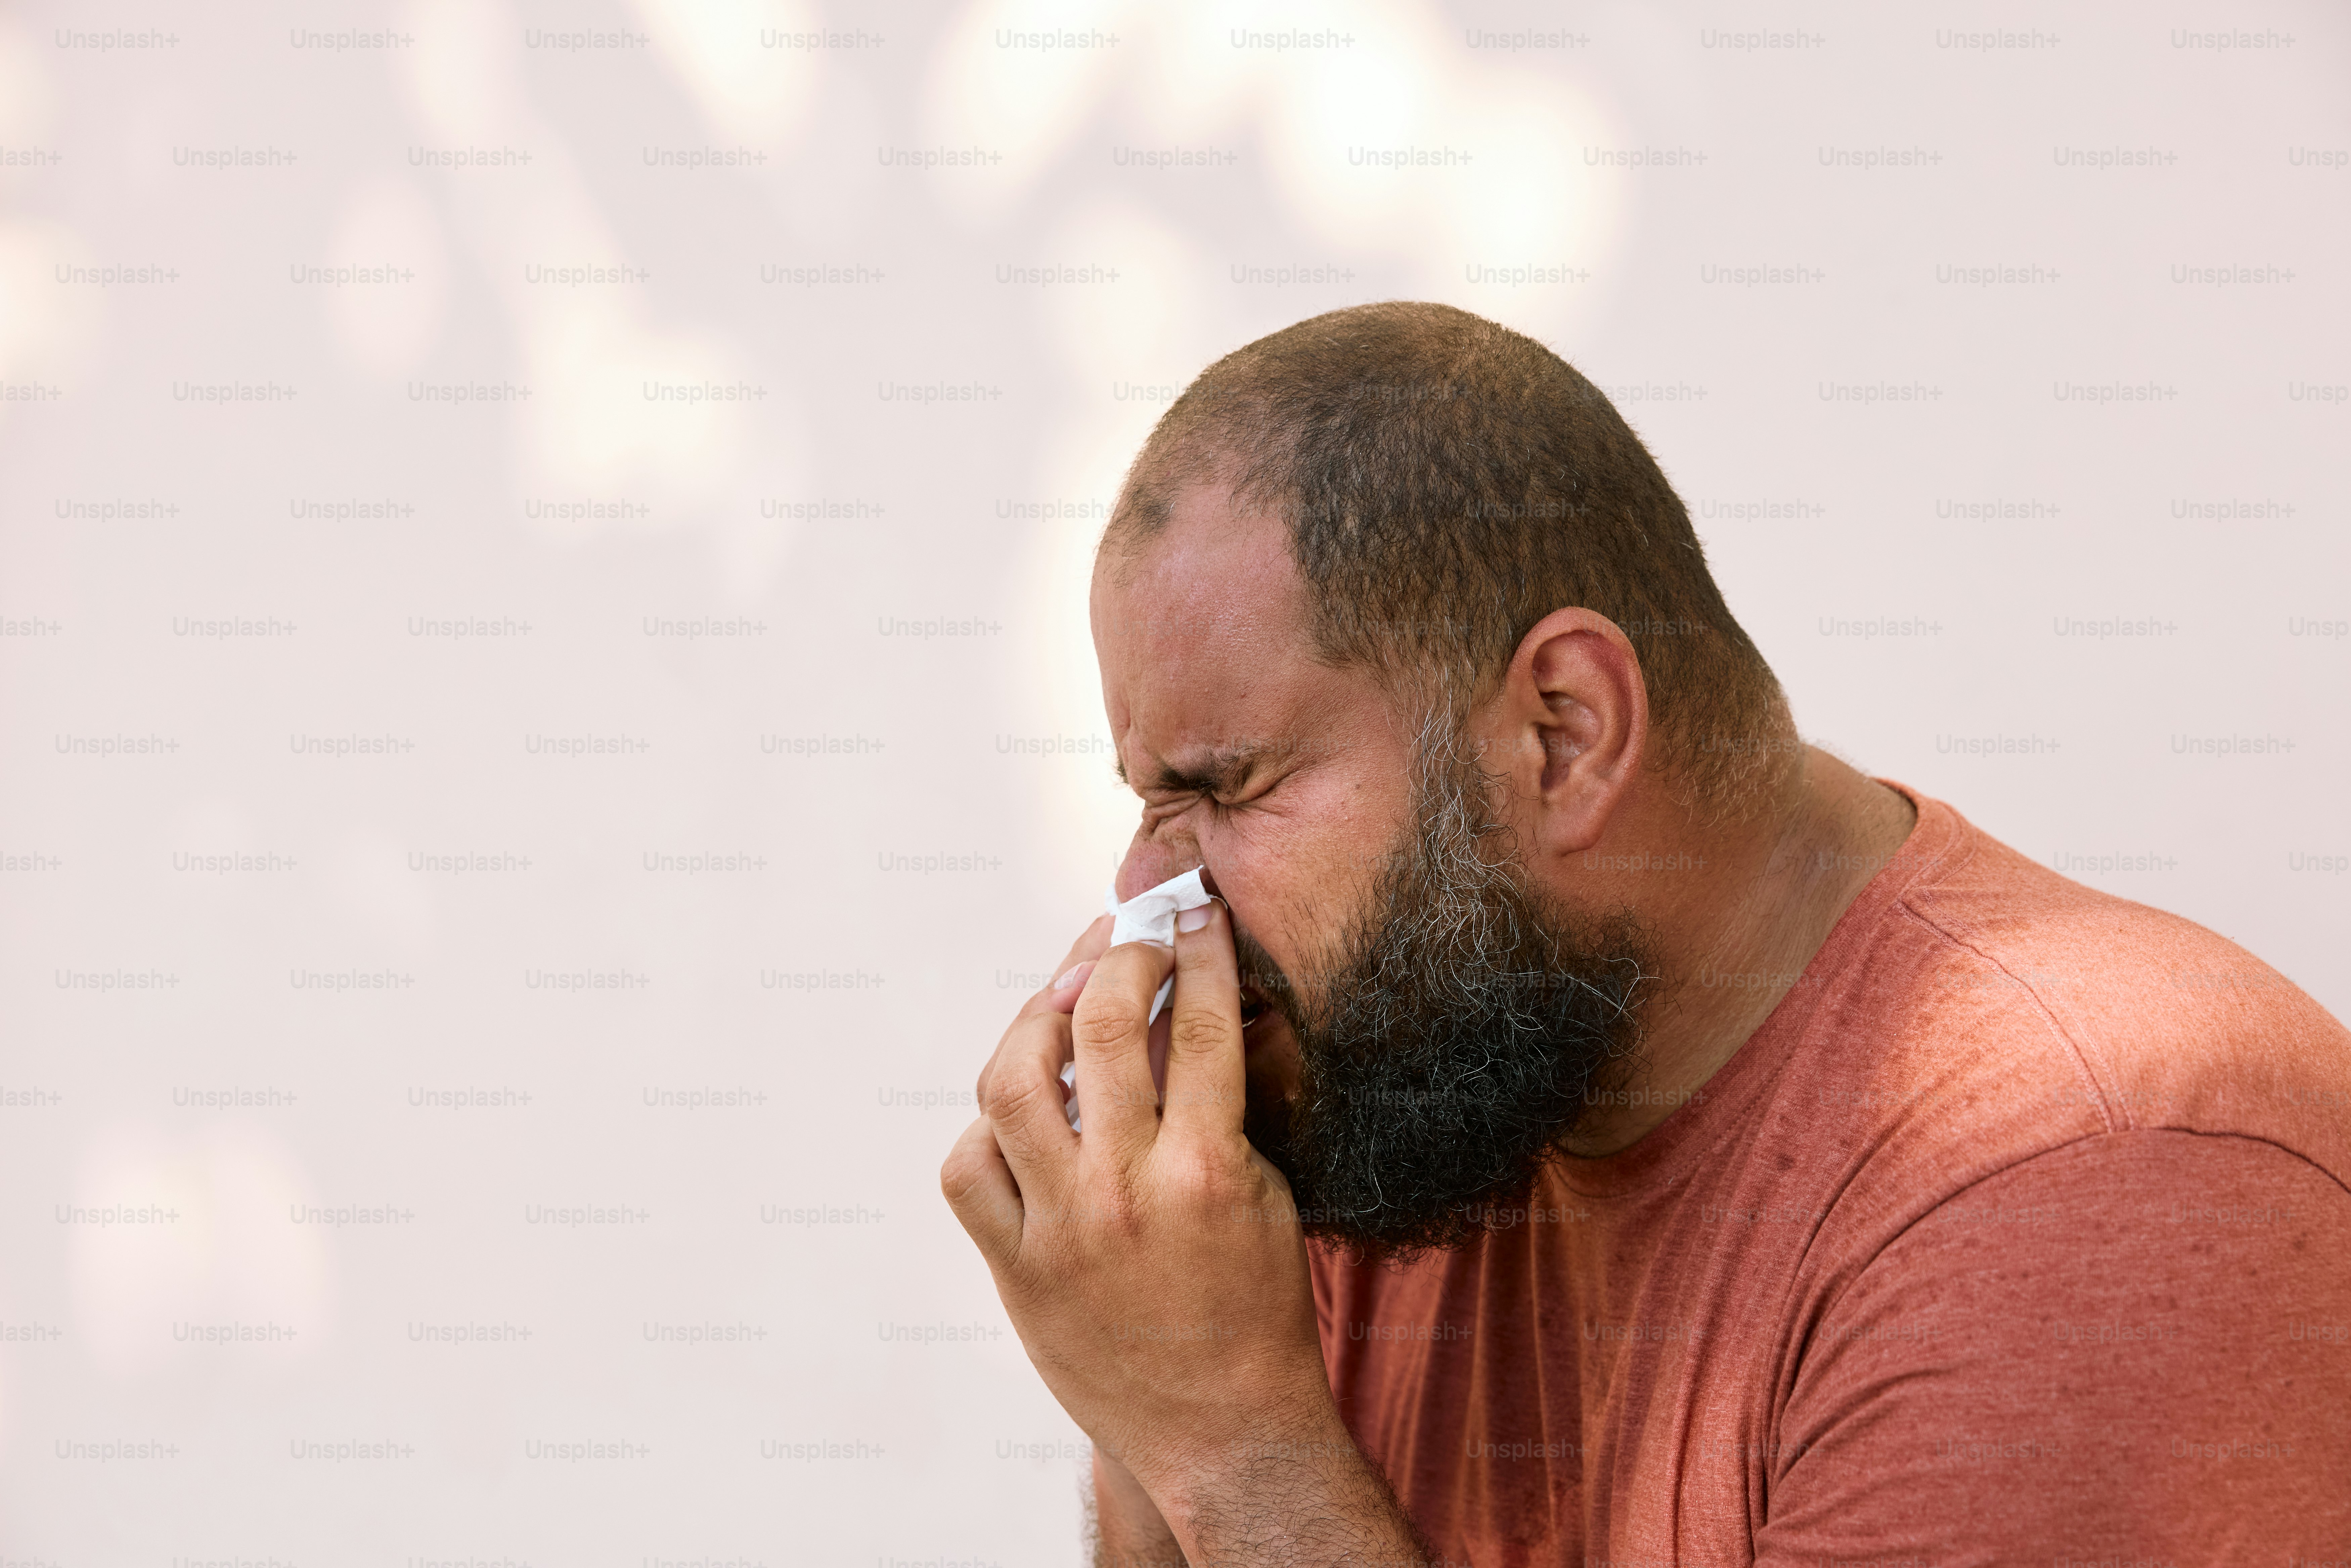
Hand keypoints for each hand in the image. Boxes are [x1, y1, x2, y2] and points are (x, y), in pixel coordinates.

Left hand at [943, 901, 1341, 1528]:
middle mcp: (1124, 1192)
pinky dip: (991, 1125)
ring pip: (1010, 1083)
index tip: (1194, 911)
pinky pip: (969, 1167)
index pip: (1198, 1023)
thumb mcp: (1266, 1193)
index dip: (1197, 950)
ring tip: (1060, 1000)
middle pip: (1096, 1027)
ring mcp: (1060, 1228)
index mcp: (1207, 1170)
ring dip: (1032, 1022)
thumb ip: (1219, 1105)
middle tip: (1127, 939)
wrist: (1222, 1429)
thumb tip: (1183, 1009)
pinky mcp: (1015, 1266)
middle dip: (1114, 959)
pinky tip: (1024, 1107)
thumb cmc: (1258, 1306)